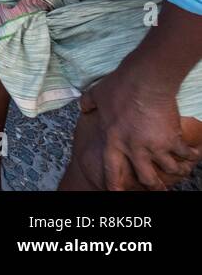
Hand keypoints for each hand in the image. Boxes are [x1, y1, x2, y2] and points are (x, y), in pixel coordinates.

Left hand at [72, 70, 201, 188]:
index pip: (111, 168)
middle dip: (152, 186)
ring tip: (179, 169)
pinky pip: (184, 154)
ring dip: (174, 170)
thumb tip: (83, 107)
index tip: (116, 192)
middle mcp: (133, 148)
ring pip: (167, 169)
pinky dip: (190, 155)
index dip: (113, 183)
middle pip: (144, 176)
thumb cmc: (119, 86)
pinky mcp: (171, 140)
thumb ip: (88, 104)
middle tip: (157, 190)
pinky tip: (192, 154)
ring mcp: (154, 146)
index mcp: (113, 139)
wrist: (144, 82)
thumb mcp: (96, 94)